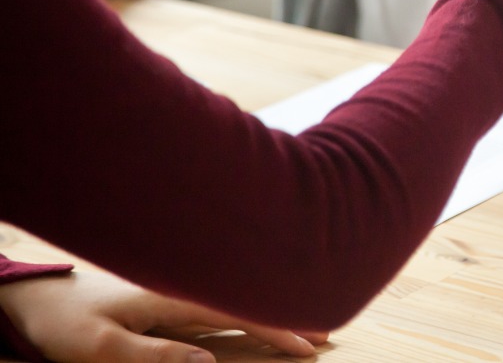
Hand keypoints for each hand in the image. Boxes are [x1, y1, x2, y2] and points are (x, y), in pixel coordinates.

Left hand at [0, 270, 326, 361]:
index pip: (240, 311)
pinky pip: (215, 307)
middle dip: (288, 315)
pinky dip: (244, 313)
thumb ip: (155, 356)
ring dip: (270, 313)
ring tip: (303, 325)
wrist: (29, 296)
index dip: (278, 325)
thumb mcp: (100, 347)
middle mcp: (178, 290)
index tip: (312, 340)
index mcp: (172, 295)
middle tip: (329, 328)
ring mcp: (171, 293)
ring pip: (233, 302)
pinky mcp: (160, 301)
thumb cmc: (61, 321)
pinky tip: (253, 318)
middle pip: (246, 302)